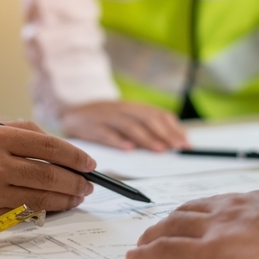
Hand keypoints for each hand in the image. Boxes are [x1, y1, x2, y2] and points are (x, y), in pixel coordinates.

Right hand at [0, 121, 96, 222]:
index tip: (89, 164)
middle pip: (50, 176)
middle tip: (88, 185)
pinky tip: (54, 209)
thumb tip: (58, 149)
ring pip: (40, 199)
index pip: (49, 147)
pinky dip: (43, 212)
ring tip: (77, 198)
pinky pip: (21, 214)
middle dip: (76, 182)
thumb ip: (19, 133)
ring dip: (66, 200)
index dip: (75, 157)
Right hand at [60, 101, 188, 150]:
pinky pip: (106, 134)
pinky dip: (117, 141)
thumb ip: (145, 128)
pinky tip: (128, 150)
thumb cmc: (105, 119)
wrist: (73, 111)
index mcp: (134, 107)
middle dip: (164, 134)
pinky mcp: (91, 126)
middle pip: (147, 119)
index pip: (158, 115)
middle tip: (176, 148)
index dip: (174, 128)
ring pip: (130, 126)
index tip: (185, 144)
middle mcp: (122, 109)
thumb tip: (170, 143)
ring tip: (159, 150)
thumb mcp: (126, 118)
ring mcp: (107, 117)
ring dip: (146, 138)